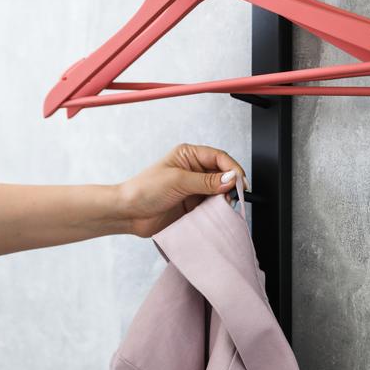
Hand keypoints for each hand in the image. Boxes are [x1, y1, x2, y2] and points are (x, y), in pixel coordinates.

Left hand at [117, 143, 248, 237]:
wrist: (128, 213)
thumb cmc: (145, 190)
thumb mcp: (178, 181)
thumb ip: (206, 181)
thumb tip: (230, 179)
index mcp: (189, 155)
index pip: (219, 157)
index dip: (232, 168)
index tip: (240, 182)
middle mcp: (193, 170)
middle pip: (222, 175)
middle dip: (230, 185)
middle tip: (233, 197)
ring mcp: (193, 188)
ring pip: (219, 192)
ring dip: (224, 199)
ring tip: (224, 207)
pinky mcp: (192, 205)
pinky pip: (211, 206)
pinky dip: (216, 211)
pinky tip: (216, 214)